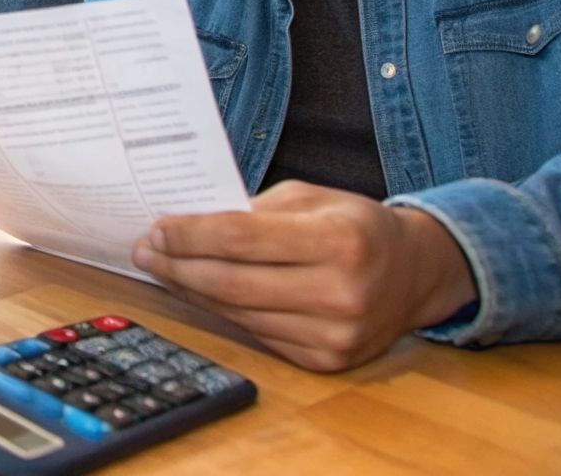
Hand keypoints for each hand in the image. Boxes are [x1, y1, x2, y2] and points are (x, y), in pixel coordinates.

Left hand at [131, 180, 478, 371]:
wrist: (415, 273)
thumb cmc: (355, 226)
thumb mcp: (310, 199)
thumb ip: (252, 212)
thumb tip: (184, 225)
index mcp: (340, 241)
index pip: (241, 239)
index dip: (191, 235)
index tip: (157, 227)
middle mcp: (341, 292)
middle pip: (232, 282)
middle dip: (178, 265)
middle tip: (145, 250)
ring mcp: (335, 334)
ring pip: (238, 314)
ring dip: (191, 290)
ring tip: (162, 268)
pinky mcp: (327, 361)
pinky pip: (257, 335)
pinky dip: (222, 313)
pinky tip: (199, 292)